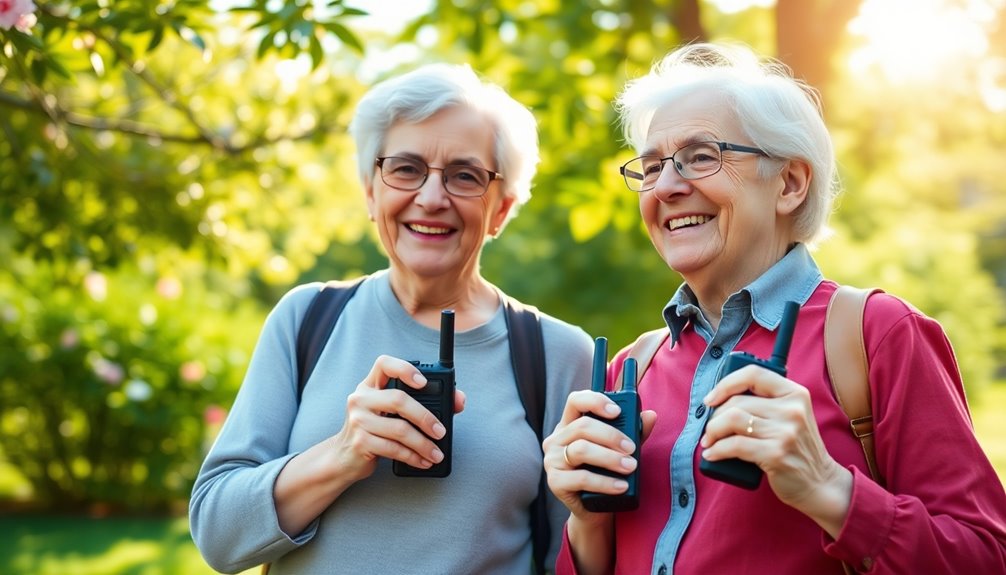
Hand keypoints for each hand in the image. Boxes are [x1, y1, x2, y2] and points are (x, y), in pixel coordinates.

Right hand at [326, 355, 466, 482]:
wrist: (343, 457)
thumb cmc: (375, 430)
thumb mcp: (391, 412)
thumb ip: (424, 402)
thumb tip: (459, 401)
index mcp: (370, 385)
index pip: (384, 364)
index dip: (405, 368)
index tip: (423, 382)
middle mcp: (360, 398)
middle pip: (399, 400)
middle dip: (425, 417)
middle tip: (441, 431)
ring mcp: (358, 420)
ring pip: (399, 429)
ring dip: (423, 444)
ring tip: (436, 453)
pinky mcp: (360, 442)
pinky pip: (393, 449)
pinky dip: (413, 457)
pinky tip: (423, 461)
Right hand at [542, 390, 656, 518]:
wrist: (595, 509)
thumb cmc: (606, 473)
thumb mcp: (621, 449)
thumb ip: (634, 432)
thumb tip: (651, 415)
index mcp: (570, 425)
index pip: (575, 401)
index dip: (595, 401)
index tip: (617, 412)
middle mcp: (557, 439)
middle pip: (582, 426)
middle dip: (611, 436)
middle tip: (632, 449)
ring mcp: (552, 460)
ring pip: (580, 450)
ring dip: (610, 458)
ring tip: (630, 467)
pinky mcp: (555, 482)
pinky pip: (581, 478)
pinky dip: (605, 482)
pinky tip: (621, 486)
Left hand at [700, 365, 851, 532]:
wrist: (820, 483)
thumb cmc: (796, 448)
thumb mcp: (791, 416)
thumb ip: (766, 402)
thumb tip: (718, 400)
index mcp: (795, 393)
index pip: (753, 374)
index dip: (726, 384)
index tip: (710, 399)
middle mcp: (792, 409)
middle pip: (737, 401)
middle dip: (714, 416)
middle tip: (709, 430)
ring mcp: (785, 432)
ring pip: (732, 420)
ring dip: (712, 431)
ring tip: (709, 441)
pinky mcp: (776, 454)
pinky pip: (734, 445)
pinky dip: (717, 450)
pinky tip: (711, 454)